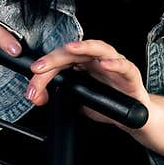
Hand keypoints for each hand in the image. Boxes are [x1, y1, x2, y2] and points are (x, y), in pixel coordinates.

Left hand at [27, 39, 149, 126]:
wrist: (131, 117)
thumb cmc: (107, 104)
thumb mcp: (78, 101)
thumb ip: (59, 96)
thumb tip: (38, 96)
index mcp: (83, 64)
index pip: (60, 60)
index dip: (45, 67)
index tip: (32, 76)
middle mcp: (97, 60)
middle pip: (74, 52)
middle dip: (55, 59)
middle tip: (39, 69)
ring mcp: (114, 64)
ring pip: (100, 49)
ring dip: (85, 47)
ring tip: (71, 49)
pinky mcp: (131, 74)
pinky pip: (124, 66)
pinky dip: (115, 64)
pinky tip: (105, 64)